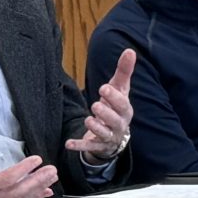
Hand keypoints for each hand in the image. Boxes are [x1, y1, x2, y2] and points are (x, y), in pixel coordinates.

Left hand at [77, 49, 134, 163]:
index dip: (114, 97)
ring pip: (103, 134)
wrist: (114, 134)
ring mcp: (108, 137)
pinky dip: (79, 146)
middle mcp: (119, 125)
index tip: (103, 88)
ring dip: (96, 127)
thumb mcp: (119, 89)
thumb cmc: (116, 106)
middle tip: (95, 105)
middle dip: (106, 113)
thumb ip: (123, 71)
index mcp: (125, 110)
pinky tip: (68, 144)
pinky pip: (88, 147)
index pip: (122, 104)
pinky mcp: (97, 146)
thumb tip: (130, 50)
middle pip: (115, 120)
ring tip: (88, 120)